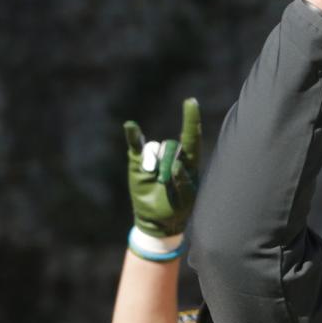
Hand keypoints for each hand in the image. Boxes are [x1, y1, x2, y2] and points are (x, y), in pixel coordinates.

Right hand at [124, 98, 200, 237]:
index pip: (191, 137)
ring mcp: (154, 159)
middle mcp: (172, 156)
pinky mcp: (138, 164)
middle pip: (170, 145)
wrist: (157, 220)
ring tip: (152, 176)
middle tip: (163, 181)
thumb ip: (184, 183)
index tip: (190, 102)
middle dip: (166, 161)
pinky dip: (133, 136)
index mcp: (189, 162)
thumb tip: (175, 164)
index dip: (190, 120)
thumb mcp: (186, 201)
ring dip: (153, 161)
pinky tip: (130, 126)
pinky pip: (136, 146)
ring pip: (155, 148)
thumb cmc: (177, 209)